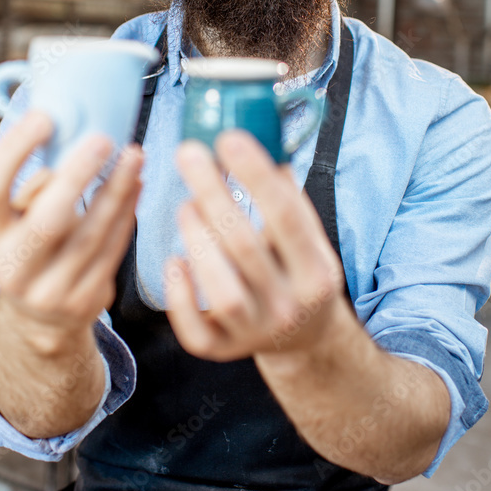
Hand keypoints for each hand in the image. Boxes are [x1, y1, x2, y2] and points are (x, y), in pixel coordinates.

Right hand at [0, 111, 142, 353]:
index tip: (45, 117)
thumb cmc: (28, 246)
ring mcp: (50, 291)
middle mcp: (12, 269)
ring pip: (92, 235)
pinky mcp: (86, 301)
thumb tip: (70, 141)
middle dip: (78, 176)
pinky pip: (113, 249)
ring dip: (118, 190)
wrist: (40, 320)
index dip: (13, 152)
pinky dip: (127, 213)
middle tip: (104, 139)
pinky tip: (136, 184)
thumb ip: (32, 188)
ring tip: (134, 155)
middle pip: (47, 220)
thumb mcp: (11, 223)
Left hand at [165, 130, 344, 361]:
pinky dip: (180, 296)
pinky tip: (174, 262)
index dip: (257, 176)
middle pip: (245, 246)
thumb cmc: (300, 272)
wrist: (305, 338)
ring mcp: (255, 332)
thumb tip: (264, 142)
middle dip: (213, 194)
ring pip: (222, 290)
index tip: (229, 139)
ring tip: (185, 206)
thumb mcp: (310, 239)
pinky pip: (195, 332)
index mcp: (317, 273)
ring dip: (197, 240)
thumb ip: (289, 200)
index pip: (288, 217)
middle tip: (189, 153)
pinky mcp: (223, 351)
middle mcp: (289, 305)